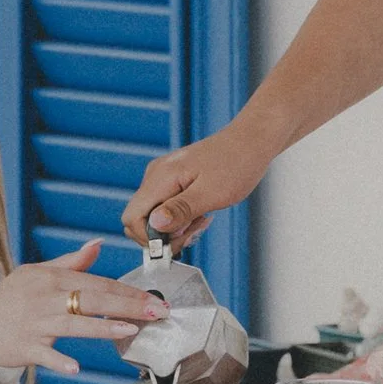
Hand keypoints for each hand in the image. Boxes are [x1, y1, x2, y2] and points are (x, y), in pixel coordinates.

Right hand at [0, 241, 162, 378]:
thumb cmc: (8, 298)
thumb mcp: (36, 273)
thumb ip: (71, 262)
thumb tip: (99, 245)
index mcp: (51, 279)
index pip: (97, 282)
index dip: (127, 290)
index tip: (153, 298)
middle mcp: (45, 298)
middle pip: (91, 299)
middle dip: (127, 305)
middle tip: (156, 311)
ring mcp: (34, 323)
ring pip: (73, 324)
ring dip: (102, 327)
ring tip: (129, 330)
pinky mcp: (24, 347)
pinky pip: (44, 355)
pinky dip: (59, 361)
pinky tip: (75, 367)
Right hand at [122, 126, 262, 247]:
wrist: (251, 142)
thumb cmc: (236, 163)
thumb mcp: (211, 194)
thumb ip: (180, 210)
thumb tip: (154, 225)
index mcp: (160, 178)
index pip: (131, 217)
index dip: (148, 238)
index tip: (175, 242)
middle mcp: (156, 176)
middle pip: (140, 220)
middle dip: (163, 235)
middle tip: (192, 232)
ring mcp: (163, 177)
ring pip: (154, 216)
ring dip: (175, 228)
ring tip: (201, 220)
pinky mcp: (173, 180)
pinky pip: (166, 207)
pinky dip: (181, 218)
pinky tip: (200, 213)